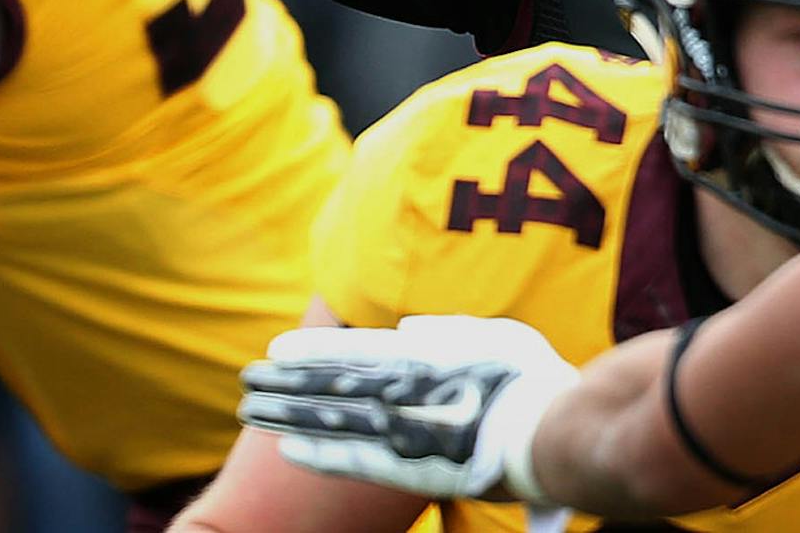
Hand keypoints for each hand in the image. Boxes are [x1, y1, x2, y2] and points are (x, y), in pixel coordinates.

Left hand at [239, 315, 578, 506]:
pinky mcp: (408, 469)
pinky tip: (287, 448)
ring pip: (329, 422)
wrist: (552, 435)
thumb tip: (405, 330)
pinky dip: (318, 453)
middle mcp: (400, 392)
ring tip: (251, 412)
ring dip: (287, 416)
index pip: (348, 352)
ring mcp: (400, 431)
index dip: (308, 353)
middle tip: (247, 380)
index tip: (274, 351)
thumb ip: (445, 331)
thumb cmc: (533, 381)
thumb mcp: (493, 336)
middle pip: (328, 387)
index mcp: (421, 356)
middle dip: (284, 385)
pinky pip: (352, 460)